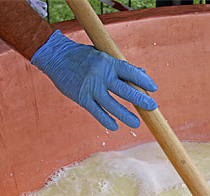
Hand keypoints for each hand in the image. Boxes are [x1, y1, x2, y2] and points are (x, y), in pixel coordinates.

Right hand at [31, 30, 156, 130]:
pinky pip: (96, 111)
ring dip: (125, 115)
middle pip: (124, 90)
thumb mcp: (103, 55)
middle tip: (152, 107)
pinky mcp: (81, 97)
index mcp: (108, 62)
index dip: (143, 80)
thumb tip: (142, 73)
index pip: (130, 72)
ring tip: (136, 123)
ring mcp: (91, 87)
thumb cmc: (82, 56)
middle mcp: (101, 75)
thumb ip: (121, 66)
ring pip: (111, 105)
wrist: (55, 57)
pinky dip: (106, 120)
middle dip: (140, 99)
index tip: (154, 88)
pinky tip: (115, 126)